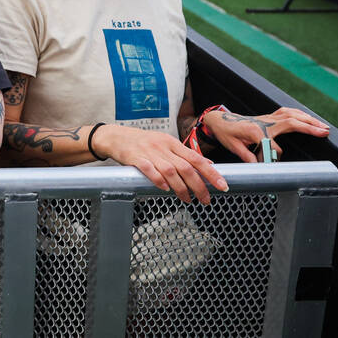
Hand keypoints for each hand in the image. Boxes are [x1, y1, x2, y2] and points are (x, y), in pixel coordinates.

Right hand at [93, 123, 226, 203]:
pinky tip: (165, 189)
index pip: (196, 158)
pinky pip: (149, 169)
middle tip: (206, 199)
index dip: (211, 172)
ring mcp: (149, 152)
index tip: (222, 186)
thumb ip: (184, 154)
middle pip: (186, 167)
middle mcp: (162, 146)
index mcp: (172, 142)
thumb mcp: (165, 143)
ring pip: (170, 171)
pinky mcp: (135, 158)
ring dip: (181, 188)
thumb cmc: (142, 142)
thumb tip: (208, 163)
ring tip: (188, 200)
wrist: (116, 136)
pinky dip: (158, 180)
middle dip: (199, 185)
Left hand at [202, 107, 328, 162]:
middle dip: (308, 127)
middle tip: (323, 132)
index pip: (271, 145)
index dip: (274, 156)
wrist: (219, 120)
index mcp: (254, 130)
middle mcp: (263, 122)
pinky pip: (287, 113)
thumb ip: (248, 157)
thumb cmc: (226, 133)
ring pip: (291, 115)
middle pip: (290, 122)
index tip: (275, 164)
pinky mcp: (269, 117)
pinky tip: (309, 118)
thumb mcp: (234, 147)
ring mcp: (267, 118)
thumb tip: (258, 167)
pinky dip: (300, 114)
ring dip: (308, 119)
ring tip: (323, 126)